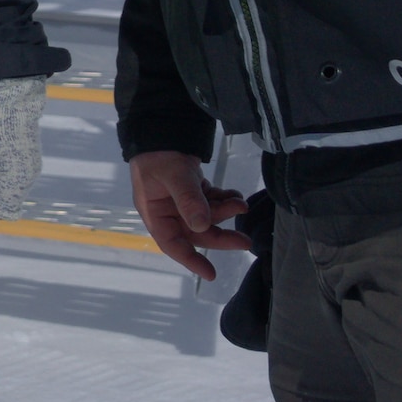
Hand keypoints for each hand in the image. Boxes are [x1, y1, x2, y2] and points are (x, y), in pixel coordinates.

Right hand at [129, 148, 251, 280]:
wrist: (162, 128)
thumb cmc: (160, 154)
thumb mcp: (174, 176)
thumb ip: (189, 200)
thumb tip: (203, 226)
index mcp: (156, 214)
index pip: (172, 243)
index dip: (191, 260)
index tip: (211, 273)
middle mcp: (168, 212)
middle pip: (196, 232)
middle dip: (221, 235)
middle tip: (245, 240)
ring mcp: (181, 202)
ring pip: (207, 216)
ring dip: (225, 212)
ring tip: (240, 203)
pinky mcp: (192, 191)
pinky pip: (211, 201)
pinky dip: (224, 199)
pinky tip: (235, 194)